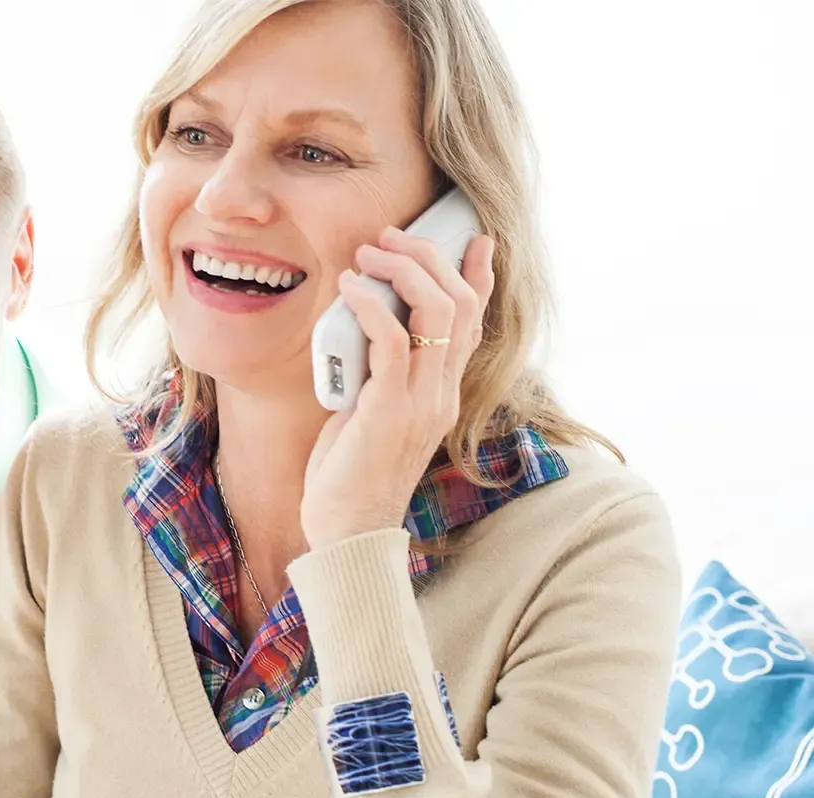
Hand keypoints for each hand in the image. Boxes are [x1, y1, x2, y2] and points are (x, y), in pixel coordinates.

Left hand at [301, 225, 495, 549]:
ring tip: (368, 254)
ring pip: (437, 313)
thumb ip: (378, 375)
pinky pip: (392, 342)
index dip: (479, 276)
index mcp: (444, 393)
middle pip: (462, 305)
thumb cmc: (350, 473)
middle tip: (390, 238)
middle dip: (430, 258)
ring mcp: (421, 402)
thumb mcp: (371, 411)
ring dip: (402, 271)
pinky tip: (350, 288)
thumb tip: (361, 332)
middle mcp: (442, 393)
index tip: (472, 238)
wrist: (347, 531)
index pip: (476, 324)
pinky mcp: (389, 411)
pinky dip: (371, 305)